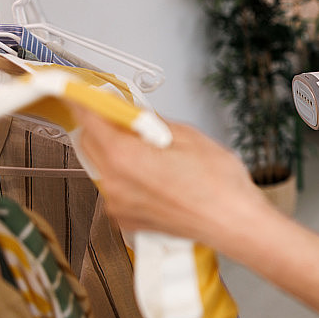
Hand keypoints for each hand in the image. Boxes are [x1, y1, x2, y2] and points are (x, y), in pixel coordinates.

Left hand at [70, 106, 269, 248]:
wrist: (233, 223)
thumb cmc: (218, 186)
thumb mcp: (188, 136)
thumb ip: (152, 122)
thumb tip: (135, 114)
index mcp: (124, 158)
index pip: (88, 120)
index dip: (85, 102)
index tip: (85, 94)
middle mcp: (114, 184)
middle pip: (89, 144)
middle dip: (102, 126)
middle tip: (126, 118)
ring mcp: (119, 206)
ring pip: (102, 167)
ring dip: (116, 152)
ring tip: (153, 150)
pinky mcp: (128, 220)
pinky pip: (115, 189)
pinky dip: (127, 177)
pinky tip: (156, 174)